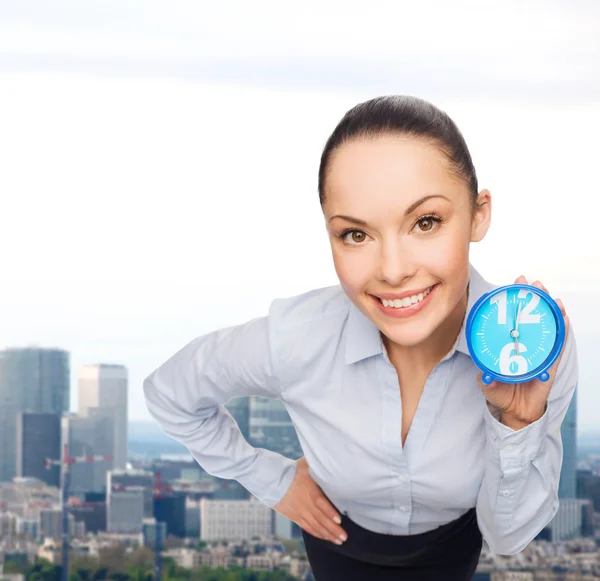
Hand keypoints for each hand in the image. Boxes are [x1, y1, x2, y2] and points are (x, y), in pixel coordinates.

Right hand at [273, 457, 347, 544]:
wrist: (272, 479)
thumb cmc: (291, 469)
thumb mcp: (305, 464)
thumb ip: (318, 463)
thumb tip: (331, 455)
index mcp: (309, 490)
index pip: (320, 503)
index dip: (329, 512)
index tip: (339, 520)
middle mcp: (304, 503)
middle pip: (320, 518)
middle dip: (333, 529)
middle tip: (344, 537)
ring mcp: (299, 511)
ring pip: (315, 526)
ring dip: (327, 534)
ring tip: (339, 541)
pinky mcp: (294, 516)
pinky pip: (307, 527)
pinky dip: (317, 533)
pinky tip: (325, 537)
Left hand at [477, 275, 569, 429]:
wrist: (515, 412)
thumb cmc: (500, 393)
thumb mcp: (487, 383)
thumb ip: (485, 378)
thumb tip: (485, 375)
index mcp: (509, 344)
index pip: (512, 319)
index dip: (514, 302)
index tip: (513, 285)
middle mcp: (525, 344)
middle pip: (531, 317)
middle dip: (533, 298)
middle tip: (531, 282)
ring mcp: (539, 352)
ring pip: (547, 326)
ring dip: (549, 309)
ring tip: (549, 294)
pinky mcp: (551, 363)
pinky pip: (558, 344)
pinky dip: (562, 330)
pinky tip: (563, 316)